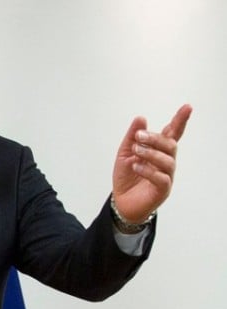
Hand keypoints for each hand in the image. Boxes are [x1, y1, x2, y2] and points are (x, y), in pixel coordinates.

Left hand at [111, 104, 191, 221]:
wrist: (121, 202)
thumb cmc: (127, 177)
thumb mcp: (125, 153)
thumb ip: (132, 137)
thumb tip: (141, 118)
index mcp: (158, 151)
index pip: (172, 134)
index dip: (180, 121)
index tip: (187, 107)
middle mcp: (165, 162)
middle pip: (170, 145)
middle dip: (155, 138)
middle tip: (138, 136)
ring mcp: (166, 176)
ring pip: (168, 161)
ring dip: (151, 153)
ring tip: (136, 151)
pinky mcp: (162, 190)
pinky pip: (162, 178)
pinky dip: (149, 171)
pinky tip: (136, 167)